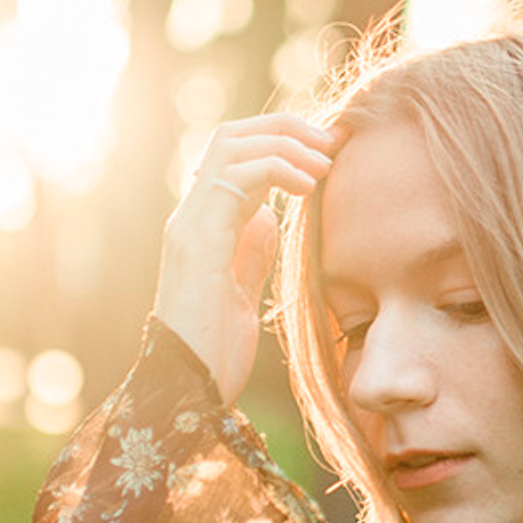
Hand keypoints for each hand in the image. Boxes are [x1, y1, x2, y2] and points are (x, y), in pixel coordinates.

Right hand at [154, 114, 338, 402]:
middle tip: (333, 142)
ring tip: (326, 162)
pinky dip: (276, 168)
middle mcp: (191, 216)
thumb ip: (250, 252)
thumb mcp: (242, 292)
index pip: (239, 155)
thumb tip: (270, 218)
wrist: (188, 394)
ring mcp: (189, 224)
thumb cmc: (214, 354)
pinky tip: (308, 187)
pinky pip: (234, 177)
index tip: (332, 151)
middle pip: (232, 135)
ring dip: (286, 143)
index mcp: (206, 225)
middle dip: (287, 128)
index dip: (285, 142)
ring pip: (230, 144)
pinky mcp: (196, 239)